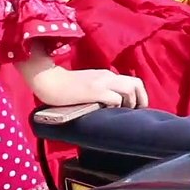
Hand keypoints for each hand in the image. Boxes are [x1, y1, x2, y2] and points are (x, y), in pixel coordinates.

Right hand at [32, 67, 148, 108]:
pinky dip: (116, 107)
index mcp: (107, 75)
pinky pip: (115, 98)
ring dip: (130, 104)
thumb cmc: (65, 86)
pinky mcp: (94, 91)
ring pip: (129, 89)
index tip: (135, 110)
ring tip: (122, 114)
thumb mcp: (88, 85)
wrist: (48, 80)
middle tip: (134, 114)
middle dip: (140, 100)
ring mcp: (101, 83)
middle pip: (136, 84)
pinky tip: (109, 114)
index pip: (133, 82)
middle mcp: (107, 76)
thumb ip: (101, 91)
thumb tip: (112, 106)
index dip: (139, 96)